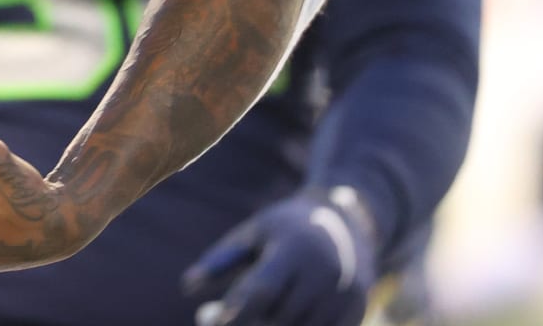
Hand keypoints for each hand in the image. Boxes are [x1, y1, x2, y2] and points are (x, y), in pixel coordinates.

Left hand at [182, 188, 378, 325]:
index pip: (263, 291)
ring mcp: (345, 297)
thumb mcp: (254, 233)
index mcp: (295, 250)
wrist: (347, 226)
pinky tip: (276, 320)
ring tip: (250, 317)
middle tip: (221, 321)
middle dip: (249, 325)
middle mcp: (325, 275)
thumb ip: (221, 260)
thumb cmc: (286, 230)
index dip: (236, 312)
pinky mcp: (356, 314)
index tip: (210, 321)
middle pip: (280, 318)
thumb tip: (186, 287)